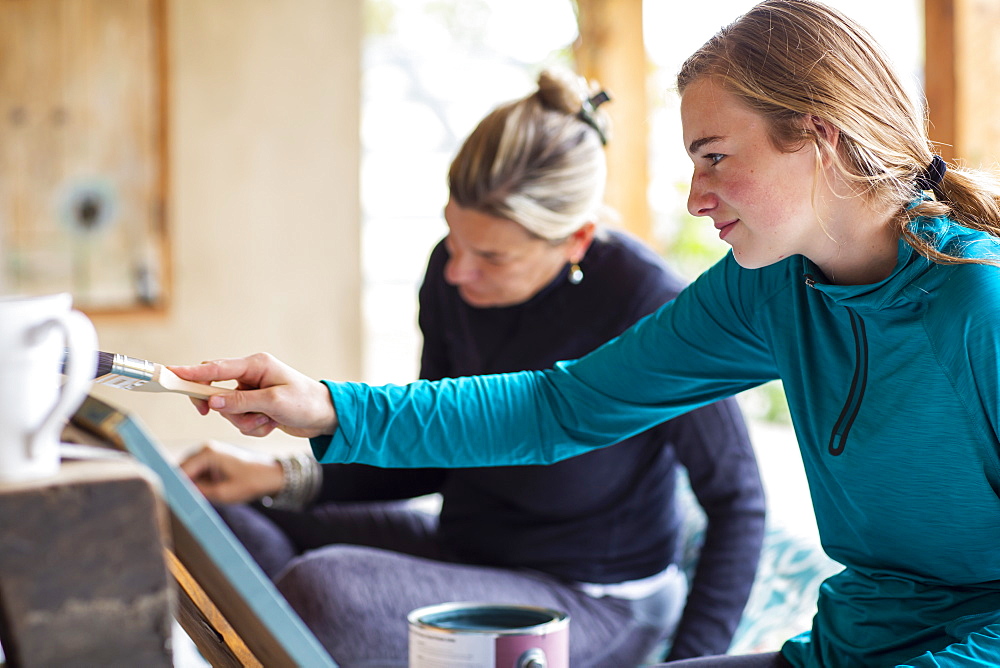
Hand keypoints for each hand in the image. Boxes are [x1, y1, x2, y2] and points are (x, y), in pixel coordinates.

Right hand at [170, 353, 337, 438]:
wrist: (327, 417)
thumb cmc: (306, 403)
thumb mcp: (273, 403)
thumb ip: (241, 402)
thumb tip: (212, 402)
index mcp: (256, 365)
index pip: (216, 368)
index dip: (192, 373)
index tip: (170, 374)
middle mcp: (251, 376)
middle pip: (216, 391)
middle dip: (226, 409)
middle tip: (217, 415)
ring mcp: (252, 392)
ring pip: (228, 412)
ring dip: (246, 422)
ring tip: (269, 420)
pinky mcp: (255, 407)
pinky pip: (241, 421)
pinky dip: (254, 427)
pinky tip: (272, 425)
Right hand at [179, 440, 284, 503]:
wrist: (271, 475)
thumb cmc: (252, 482)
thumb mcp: (223, 493)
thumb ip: (199, 493)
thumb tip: (179, 494)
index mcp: (207, 453)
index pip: (180, 471)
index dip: (175, 487)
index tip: (172, 502)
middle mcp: (205, 449)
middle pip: (182, 471)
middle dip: (181, 486)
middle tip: (181, 504)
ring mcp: (208, 453)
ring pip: (189, 474)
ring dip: (190, 486)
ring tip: (196, 500)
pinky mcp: (212, 460)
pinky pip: (197, 474)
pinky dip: (198, 485)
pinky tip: (205, 494)